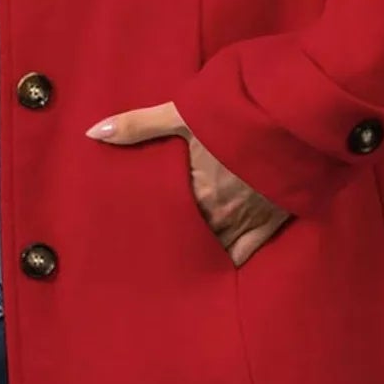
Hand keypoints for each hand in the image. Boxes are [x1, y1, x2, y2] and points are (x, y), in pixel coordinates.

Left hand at [84, 101, 292, 265]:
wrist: (290, 118)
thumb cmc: (234, 114)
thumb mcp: (182, 114)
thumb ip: (139, 125)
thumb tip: (92, 131)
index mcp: (194, 189)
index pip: (165, 218)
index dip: (151, 227)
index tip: (135, 238)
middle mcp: (218, 212)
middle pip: (190, 235)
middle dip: (176, 242)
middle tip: (156, 257)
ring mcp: (247, 219)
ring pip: (217, 246)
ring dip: (202, 252)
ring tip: (183, 270)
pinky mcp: (274, 221)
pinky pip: (251, 251)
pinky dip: (235, 259)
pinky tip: (222, 269)